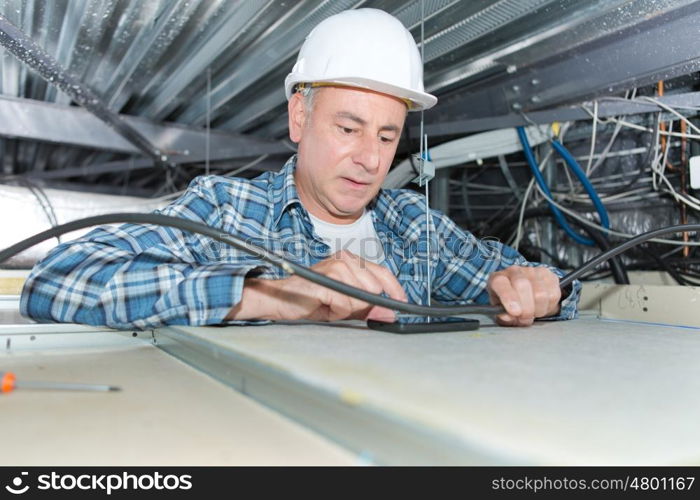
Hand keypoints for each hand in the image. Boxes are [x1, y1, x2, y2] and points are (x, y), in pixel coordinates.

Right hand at [228, 251, 406, 321]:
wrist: (280, 299)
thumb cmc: (309, 300)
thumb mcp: (345, 306)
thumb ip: (368, 307)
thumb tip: (390, 312)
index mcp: (351, 261)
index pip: (382, 272)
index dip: (394, 289)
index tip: (402, 303)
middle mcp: (345, 259)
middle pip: (374, 288)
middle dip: (361, 305)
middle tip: (341, 306)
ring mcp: (336, 267)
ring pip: (361, 297)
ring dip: (347, 309)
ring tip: (330, 305)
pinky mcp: (327, 279)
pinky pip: (346, 303)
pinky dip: (337, 311)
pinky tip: (325, 306)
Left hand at [487, 265, 560, 325]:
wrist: (522, 291)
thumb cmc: (509, 301)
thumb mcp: (500, 310)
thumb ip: (502, 315)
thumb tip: (508, 317)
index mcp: (498, 278)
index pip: (501, 283)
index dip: (508, 298)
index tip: (514, 312)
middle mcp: (515, 271)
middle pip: (523, 286)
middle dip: (526, 309)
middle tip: (524, 318)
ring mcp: (533, 271)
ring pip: (540, 293)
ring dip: (537, 310)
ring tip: (532, 313)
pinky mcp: (550, 276)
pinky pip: (553, 295)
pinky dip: (548, 307)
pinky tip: (541, 306)